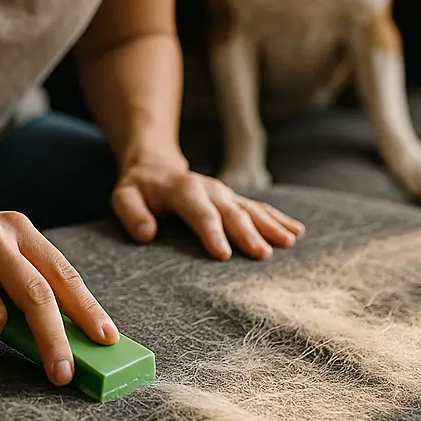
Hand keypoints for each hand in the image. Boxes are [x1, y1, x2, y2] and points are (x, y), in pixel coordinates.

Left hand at [111, 155, 304, 259]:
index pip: (200, 213)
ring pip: (251, 209)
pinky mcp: (234, 199)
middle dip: (247, 233)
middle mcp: (210, 189)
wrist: (155, 166)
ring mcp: (225, 193)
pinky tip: (296, 231)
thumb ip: (132, 213)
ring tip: (288, 241)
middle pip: (231, 212)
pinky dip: (277, 218)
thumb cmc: (139, 188)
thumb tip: (146, 234)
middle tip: (263, 254)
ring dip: (270, 225)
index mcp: (184, 189)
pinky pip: (259, 208)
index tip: (222, 254)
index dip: (211, 232)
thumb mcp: (124, 197)